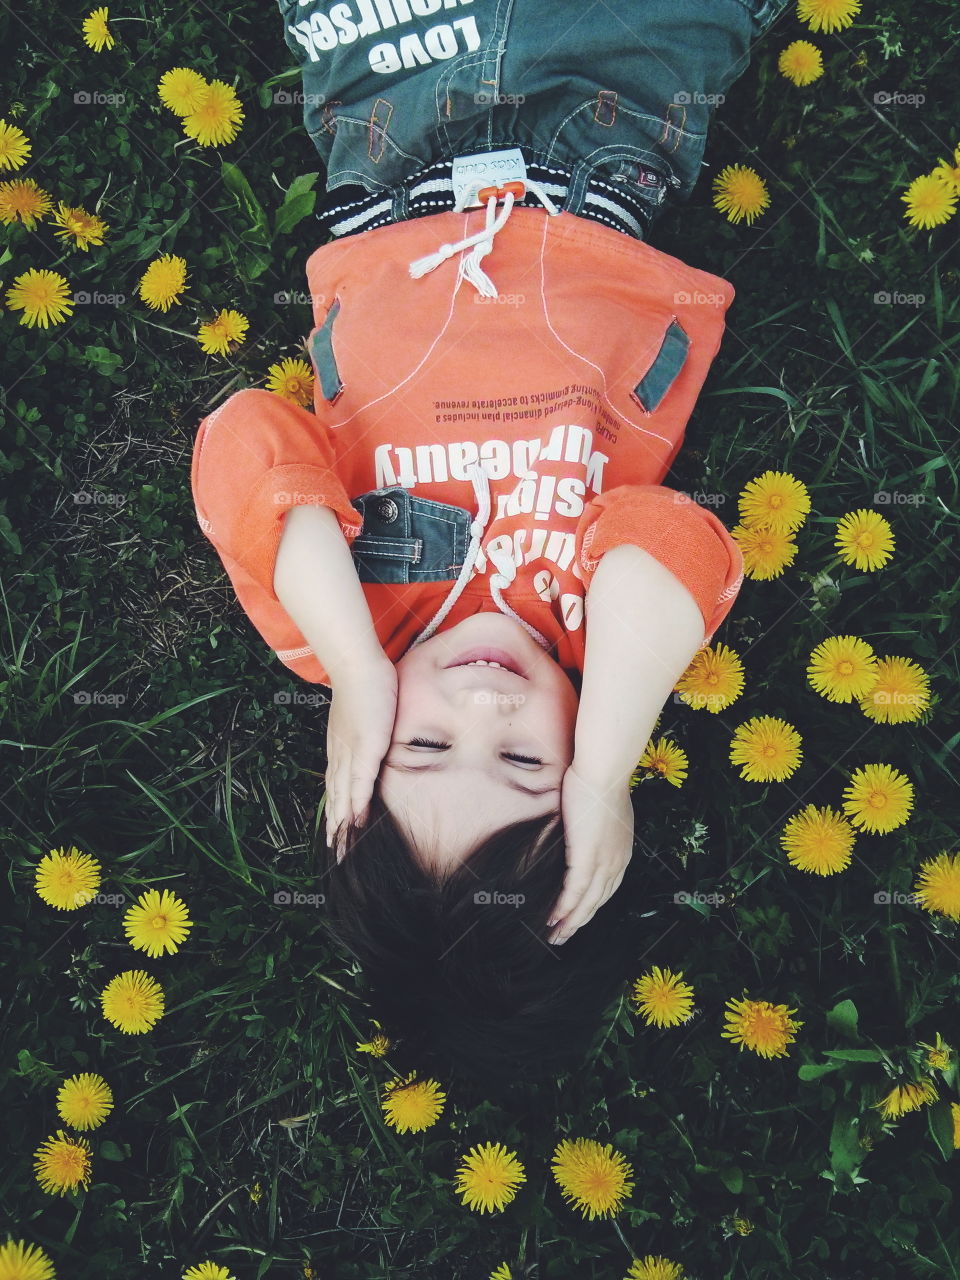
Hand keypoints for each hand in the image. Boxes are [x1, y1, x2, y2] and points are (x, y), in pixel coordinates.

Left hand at [324, 653, 397, 859]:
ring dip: (341, 821)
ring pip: (344, 794)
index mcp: (339, 747)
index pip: (336, 784)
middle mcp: (340, 753)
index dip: (336, 808)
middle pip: (335, 796)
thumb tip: (373, 736)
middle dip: (334, 824)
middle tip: (334, 849)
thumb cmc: (366, 683)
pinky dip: (357, 802)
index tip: (334, 829)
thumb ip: (368, 730)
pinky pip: (360, 780)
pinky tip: (357, 820)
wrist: (358, 664)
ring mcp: (351, 751)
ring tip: (341, 844)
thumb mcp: (365, 714)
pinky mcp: (365, 747)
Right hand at [547, 766, 633, 944]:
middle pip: (598, 902)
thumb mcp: (600, 810)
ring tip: (554, 936)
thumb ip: (591, 827)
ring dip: (570, 923)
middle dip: (580, 921)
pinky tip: (552, 920)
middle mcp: (616, 863)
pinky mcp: (587, 858)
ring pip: (587, 903)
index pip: (607, 888)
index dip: (591, 905)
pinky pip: (574, 892)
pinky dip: (563, 909)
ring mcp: (603, 862)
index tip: (577, 916)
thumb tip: (577, 831)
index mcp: (621, 852)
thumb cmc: (598, 780)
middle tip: (563, 936)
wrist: (603, 770)